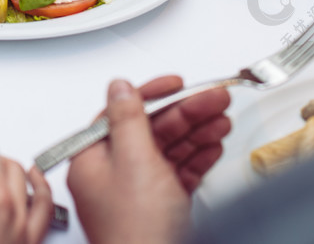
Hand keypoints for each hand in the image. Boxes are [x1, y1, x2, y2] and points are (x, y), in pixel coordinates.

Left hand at [67, 77, 230, 243]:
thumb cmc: (136, 232)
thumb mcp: (134, 161)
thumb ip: (128, 120)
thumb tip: (119, 86)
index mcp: (91, 160)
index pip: (120, 113)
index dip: (151, 94)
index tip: (176, 84)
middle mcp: (110, 175)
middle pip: (150, 130)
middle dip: (186, 113)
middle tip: (215, 98)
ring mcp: (136, 193)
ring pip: (167, 150)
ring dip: (197, 132)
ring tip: (221, 119)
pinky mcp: (159, 208)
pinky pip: (178, 173)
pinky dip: (197, 158)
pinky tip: (213, 146)